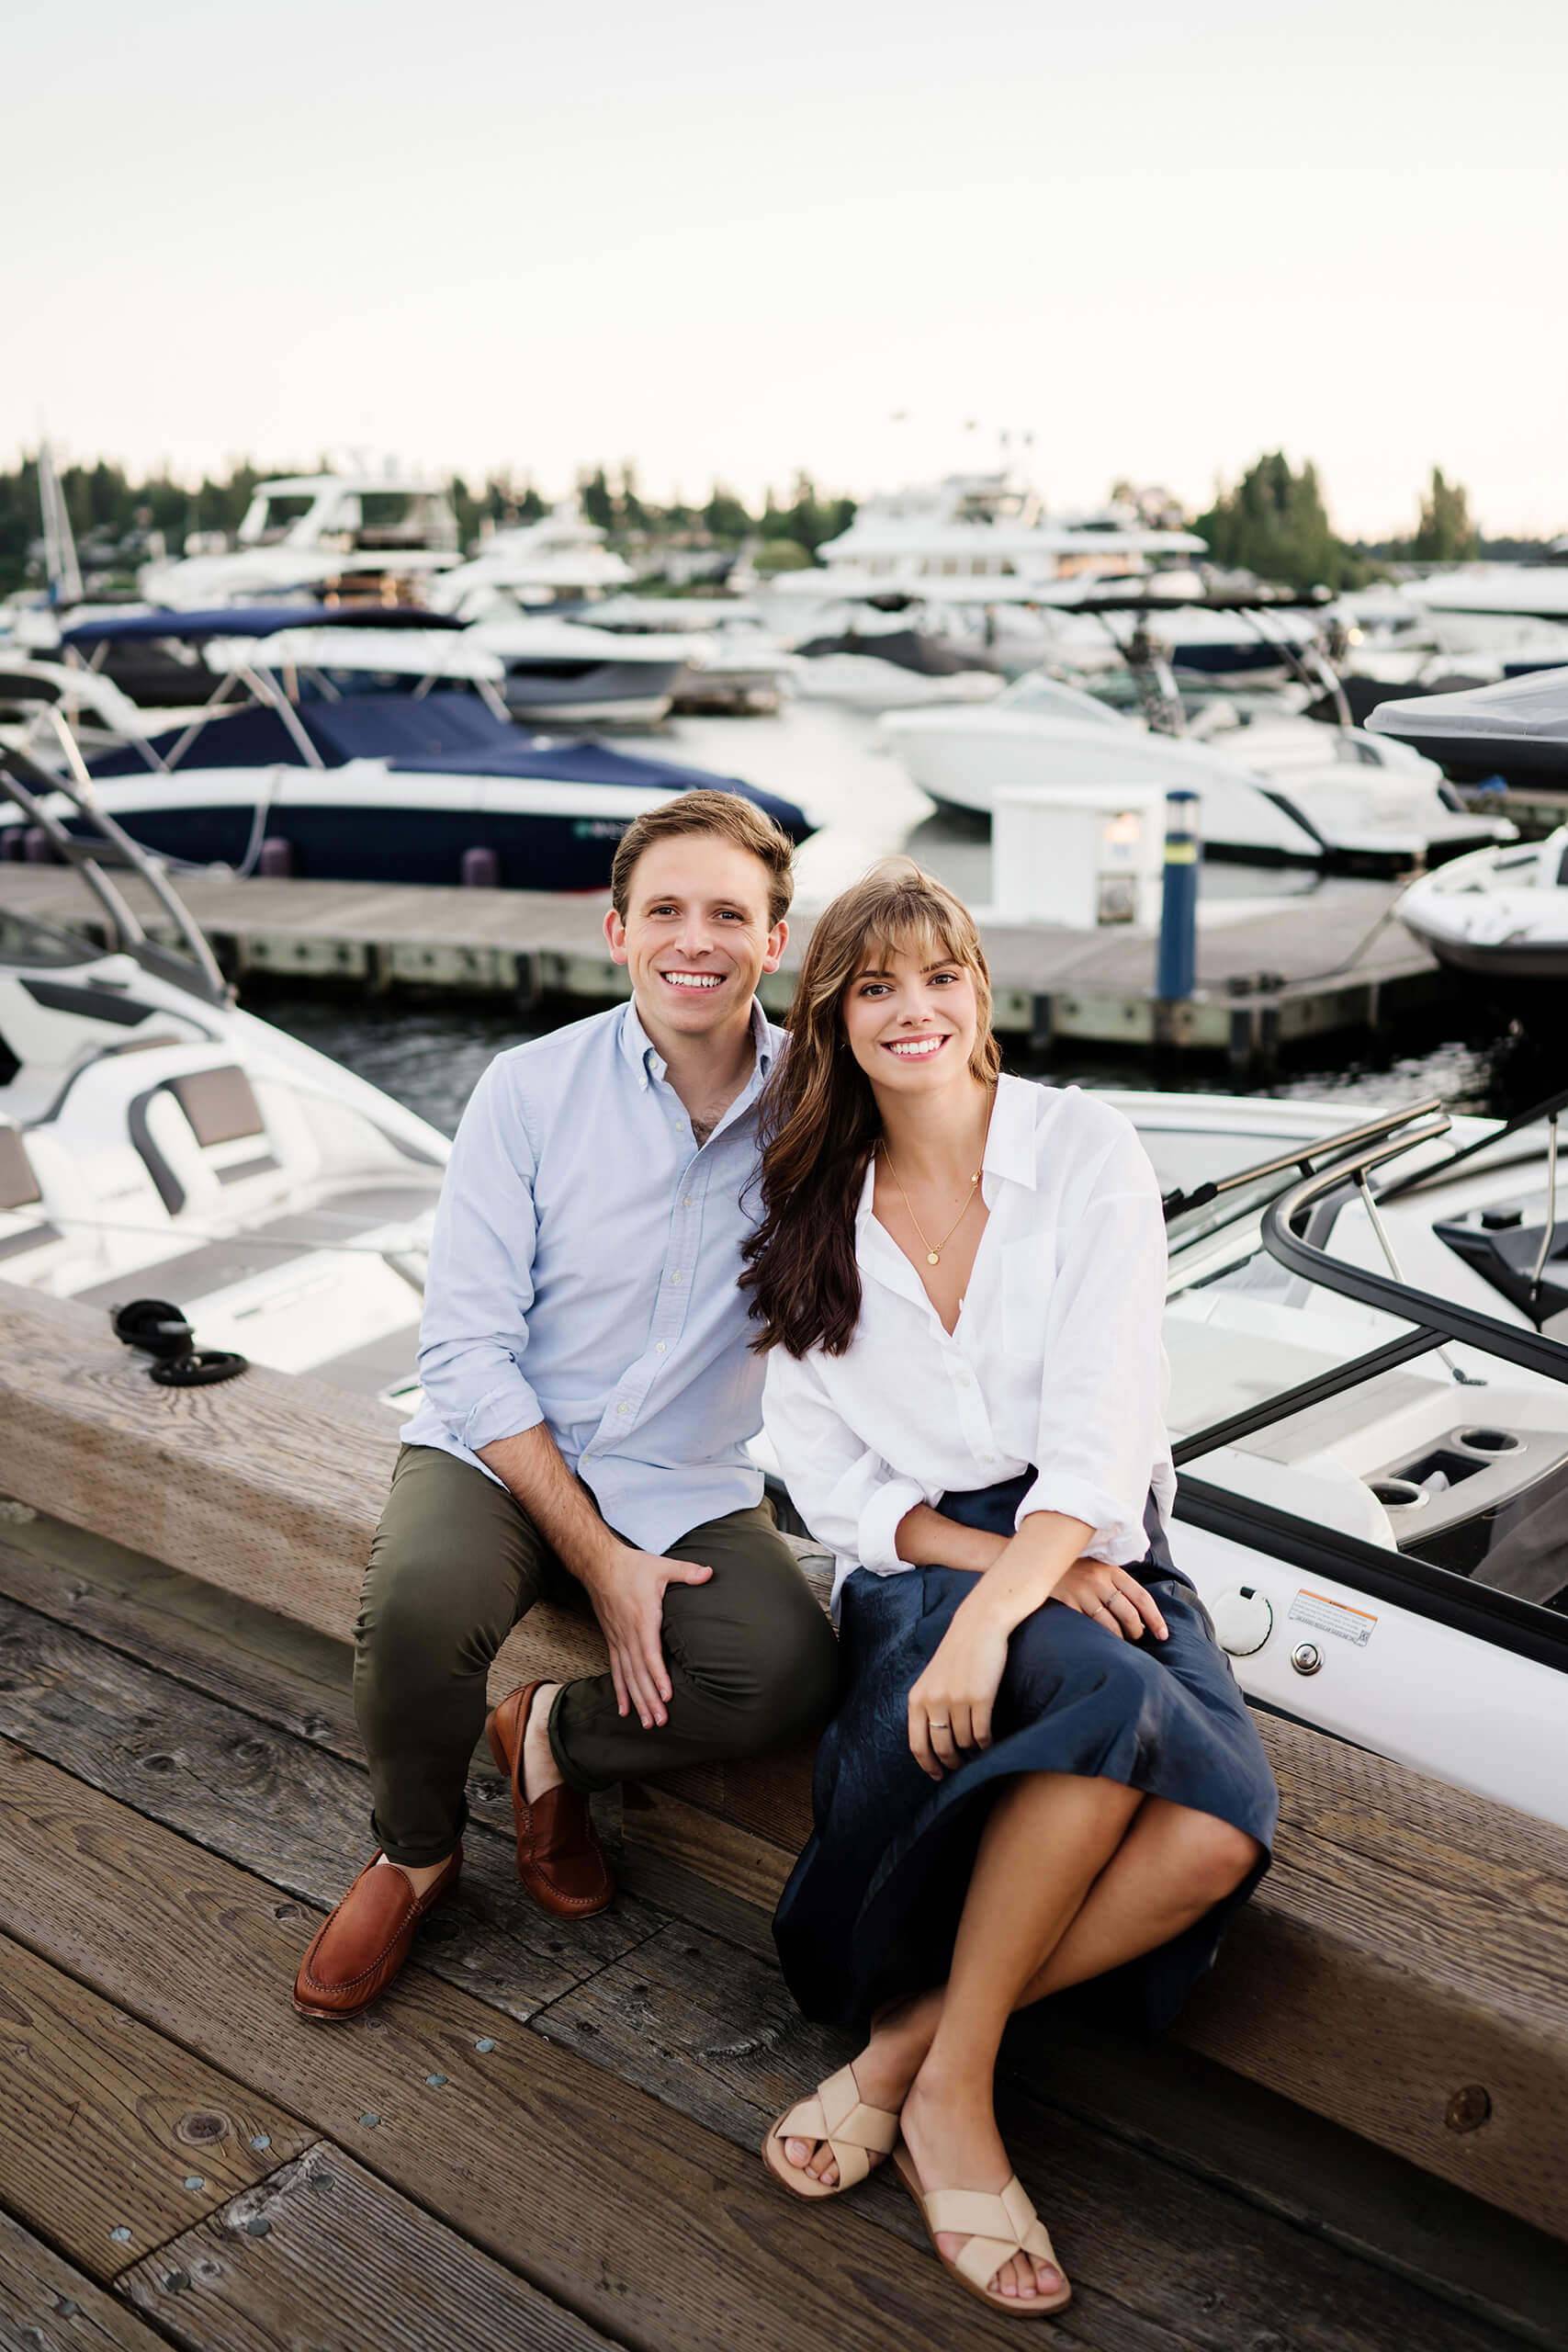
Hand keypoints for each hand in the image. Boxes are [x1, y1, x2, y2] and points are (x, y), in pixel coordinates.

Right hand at [578, 1544, 711, 1728]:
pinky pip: (616, 1670)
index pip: (650, 1654)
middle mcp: (628, 1635)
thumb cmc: (633, 1567)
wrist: (600, 1566)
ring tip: (647, 1723)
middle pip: (639, 1673)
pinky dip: (620, 1691)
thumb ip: (686, 1572)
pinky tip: (624, 1710)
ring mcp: (618, 1640)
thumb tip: (710, 1573)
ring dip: (637, 1701)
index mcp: (643, 1619)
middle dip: (650, 1698)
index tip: (667, 1695)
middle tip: (660, 1721)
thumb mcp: (662, 1567)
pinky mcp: (613, 1641)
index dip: (658, 1676)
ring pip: (627, 1676)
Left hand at [908, 1597, 1010, 1779]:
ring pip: (964, 1742)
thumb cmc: (957, 1654)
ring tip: (977, 1748)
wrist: (979, 1626)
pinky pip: (982, 1734)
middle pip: (941, 1747)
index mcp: (917, 1697)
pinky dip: (986, 1744)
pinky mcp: (980, 1697)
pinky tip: (989, 1742)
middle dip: (951, 1762)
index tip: (936, 1776)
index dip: (926, 1764)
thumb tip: (932, 1743)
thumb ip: (927, 1706)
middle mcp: (934, 1700)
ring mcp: (957, 1699)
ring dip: (972, 1750)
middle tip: (960, 1766)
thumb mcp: (931, 1678)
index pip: (916, 1743)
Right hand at [1050, 1561, 1167, 1643]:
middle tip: (1136, 1637)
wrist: (1041, 1559)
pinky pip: (1089, 1626)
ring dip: (1119, 1638)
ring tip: (1119, 1640)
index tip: (1163, 1634)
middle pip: (1128, 1614)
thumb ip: (1119, 1582)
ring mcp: (1081, 1592)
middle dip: (1136, 1632)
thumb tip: (1141, 1613)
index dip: (1155, 1619)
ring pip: (1110, 1625)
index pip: (1142, 1598)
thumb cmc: (1075, 1568)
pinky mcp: (1066, 1603)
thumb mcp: (1100, 1566)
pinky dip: (1098, 1636)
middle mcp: (1098, 1580)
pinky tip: (1099, 1638)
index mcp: (1112, 1570)